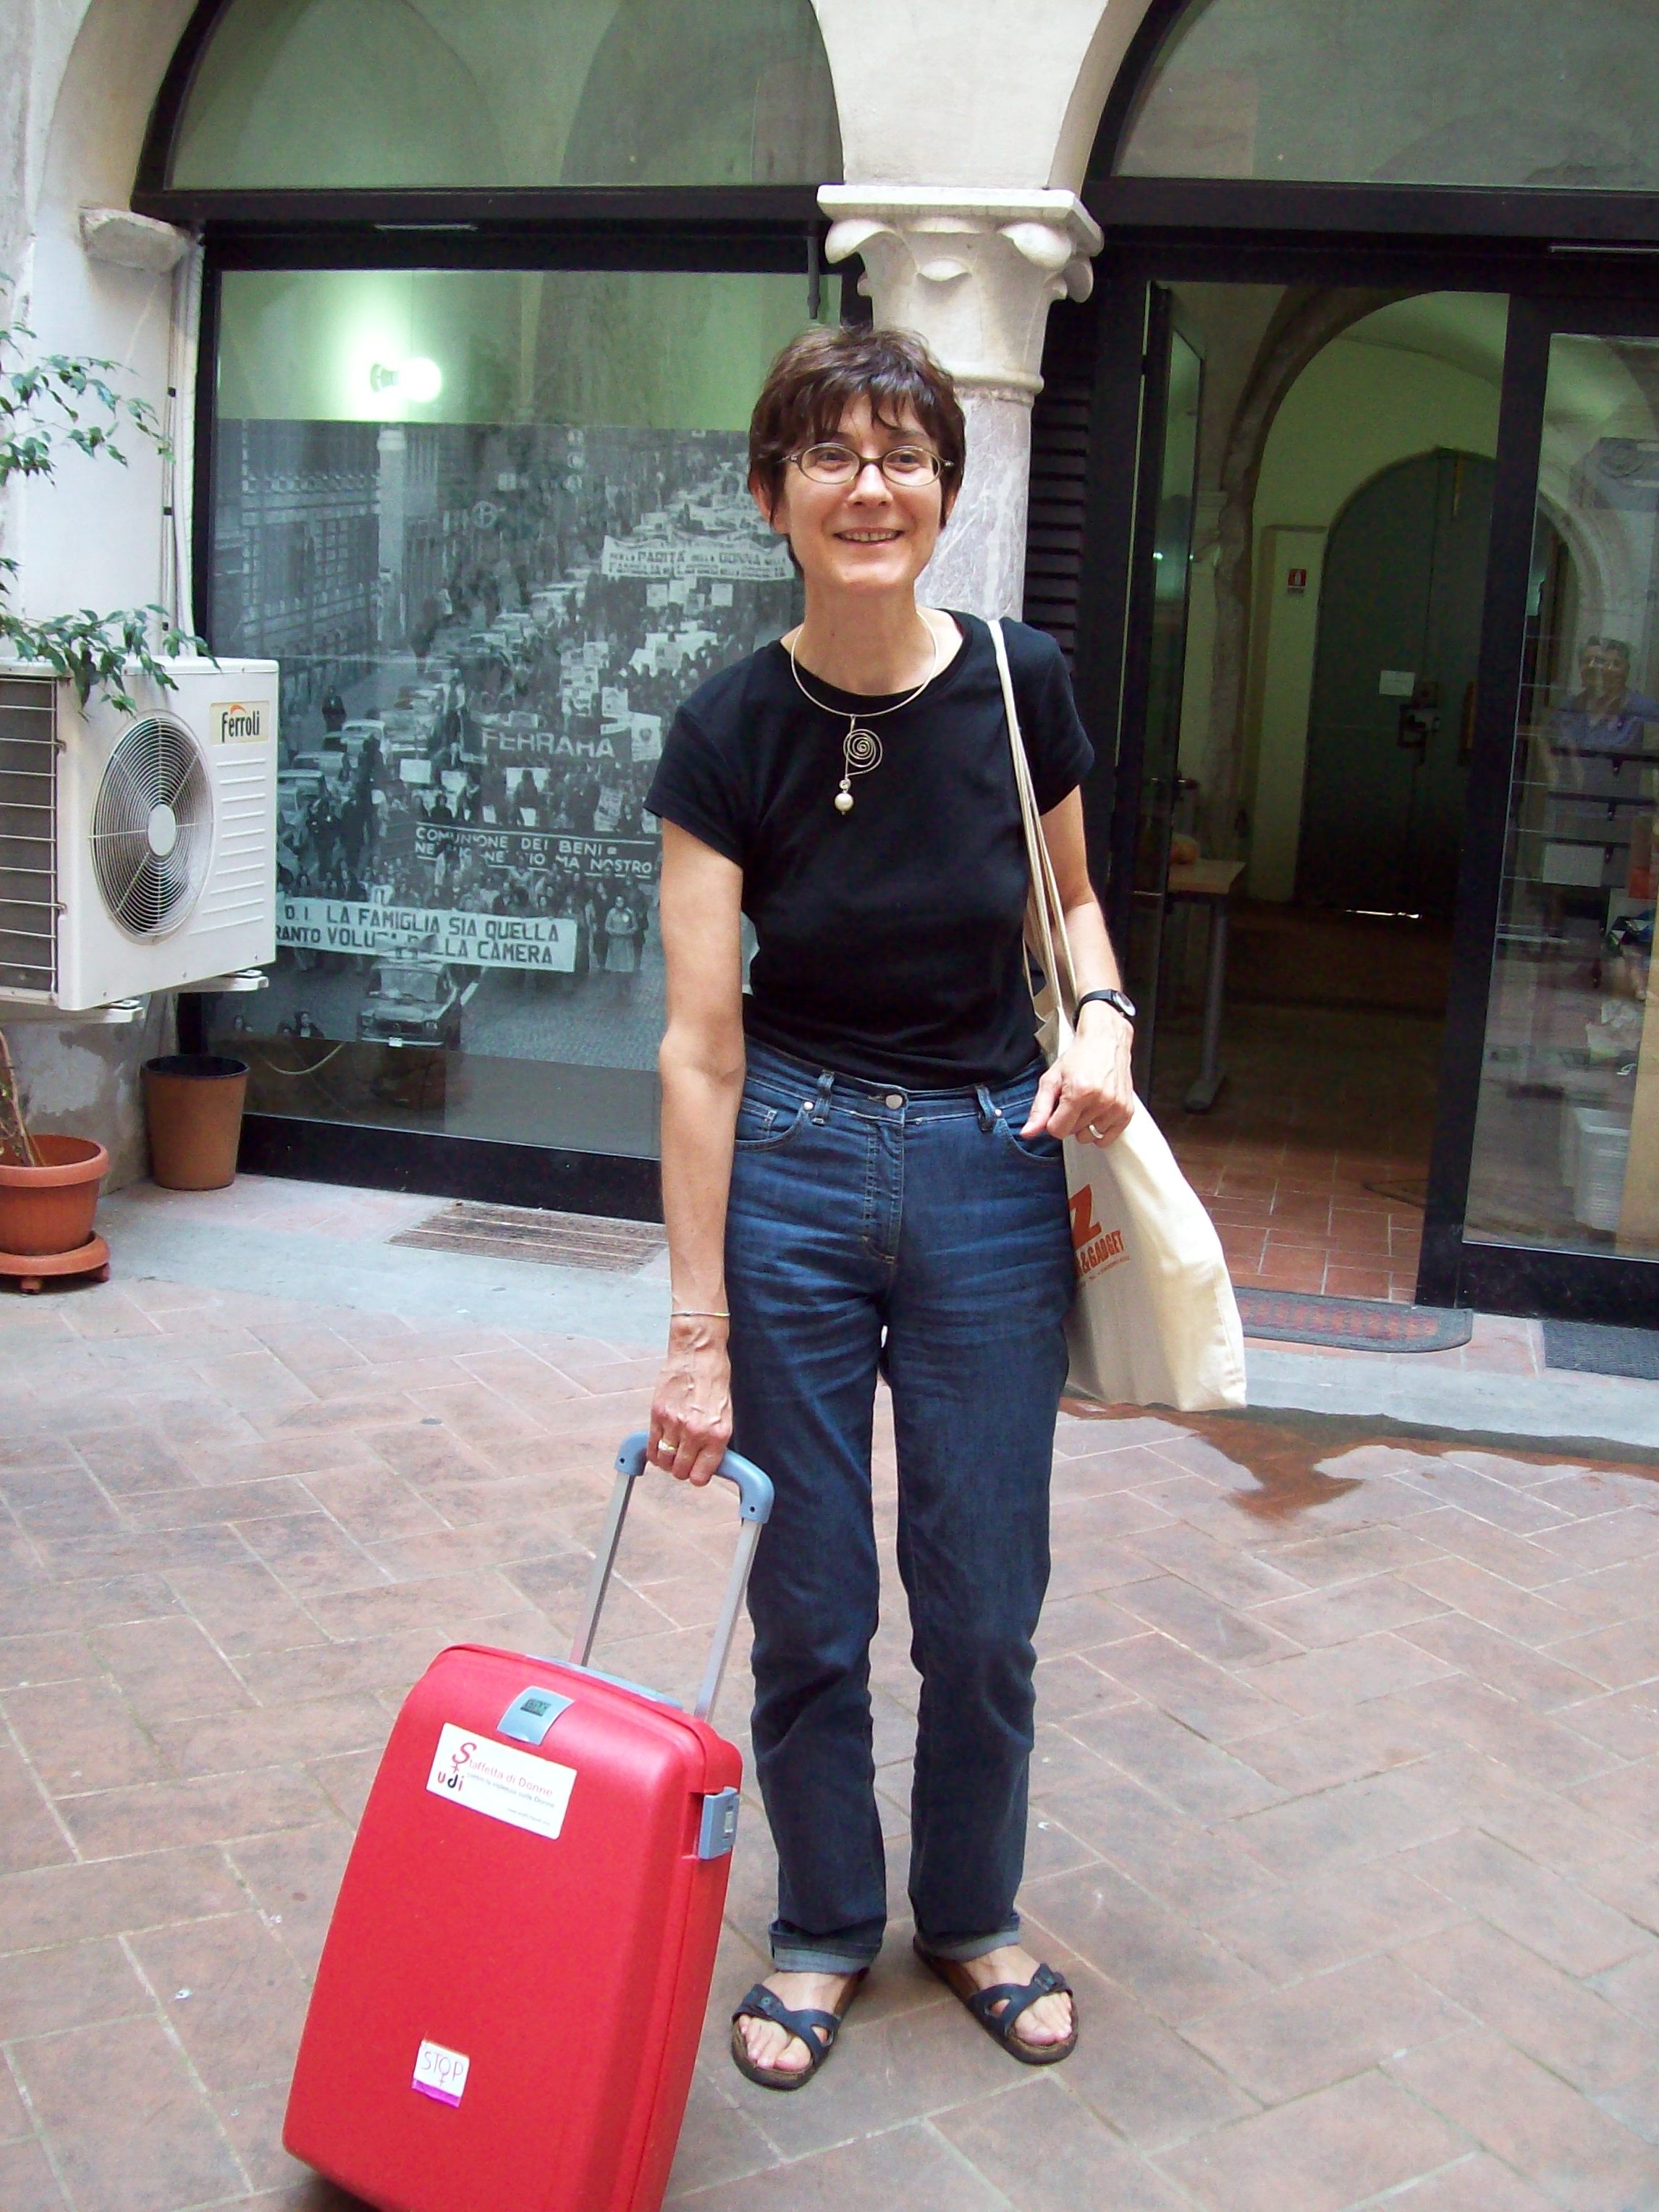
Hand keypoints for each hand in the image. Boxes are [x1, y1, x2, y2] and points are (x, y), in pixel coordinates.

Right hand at [648, 1315, 732, 1486]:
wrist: (697, 1353)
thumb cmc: (714, 1378)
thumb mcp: (726, 1413)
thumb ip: (715, 1439)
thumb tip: (706, 1460)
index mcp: (717, 1434)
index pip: (701, 1475)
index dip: (698, 1476)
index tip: (697, 1472)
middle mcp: (695, 1432)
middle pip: (680, 1471)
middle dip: (682, 1470)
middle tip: (684, 1461)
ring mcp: (673, 1424)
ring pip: (664, 1462)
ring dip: (667, 1462)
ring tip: (672, 1453)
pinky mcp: (657, 1414)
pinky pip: (651, 1446)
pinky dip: (654, 1451)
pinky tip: (660, 1446)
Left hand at [1023, 1007, 1134, 1145]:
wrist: (1106, 1040)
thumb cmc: (1079, 1057)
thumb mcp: (1051, 1079)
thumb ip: (1039, 1109)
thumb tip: (1028, 1132)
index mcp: (1079, 1092)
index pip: (1058, 1131)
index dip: (1054, 1121)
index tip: (1058, 1107)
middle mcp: (1101, 1101)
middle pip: (1074, 1133)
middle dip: (1070, 1119)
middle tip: (1075, 1099)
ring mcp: (1116, 1107)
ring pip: (1090, 1135)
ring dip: (1086, 1124)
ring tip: (1088, 1103)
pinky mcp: (1127, 1111)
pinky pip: (1108, 1137)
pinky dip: (1100, 1129)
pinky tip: (1098, 1112)